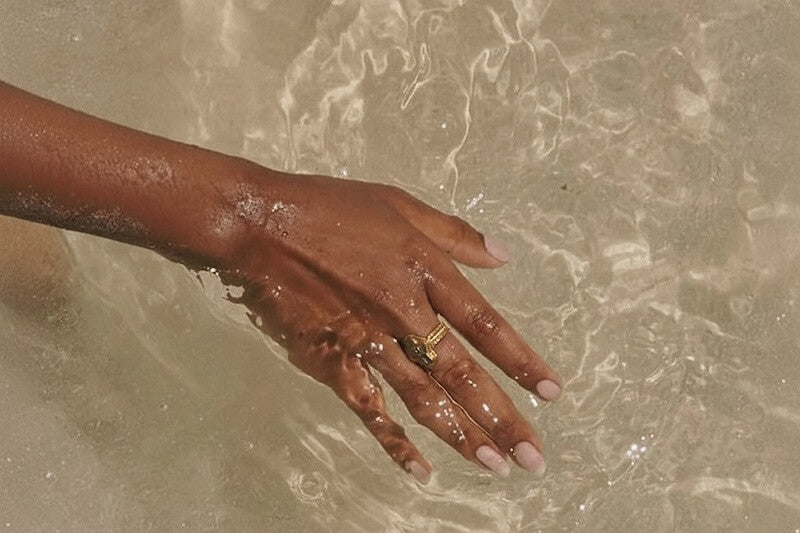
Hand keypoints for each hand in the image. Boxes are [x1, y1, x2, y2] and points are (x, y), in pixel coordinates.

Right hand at [217, 169, 561, 482]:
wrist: (261, 224)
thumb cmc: (329, 206)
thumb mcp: (399, 203)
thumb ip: (453, 233)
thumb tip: (502, 255)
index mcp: (424, 270)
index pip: (486, 325)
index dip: (521, 361)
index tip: (551, 392)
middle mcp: (404, 311)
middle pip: (463, 374)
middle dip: (501, 418)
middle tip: (533, 457)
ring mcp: (368, 340)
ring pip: (424, 397)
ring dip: (462, 435)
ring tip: (495, 466)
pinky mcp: (332, 360)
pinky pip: (369, 408)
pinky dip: (393, 441)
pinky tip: (420, 469)